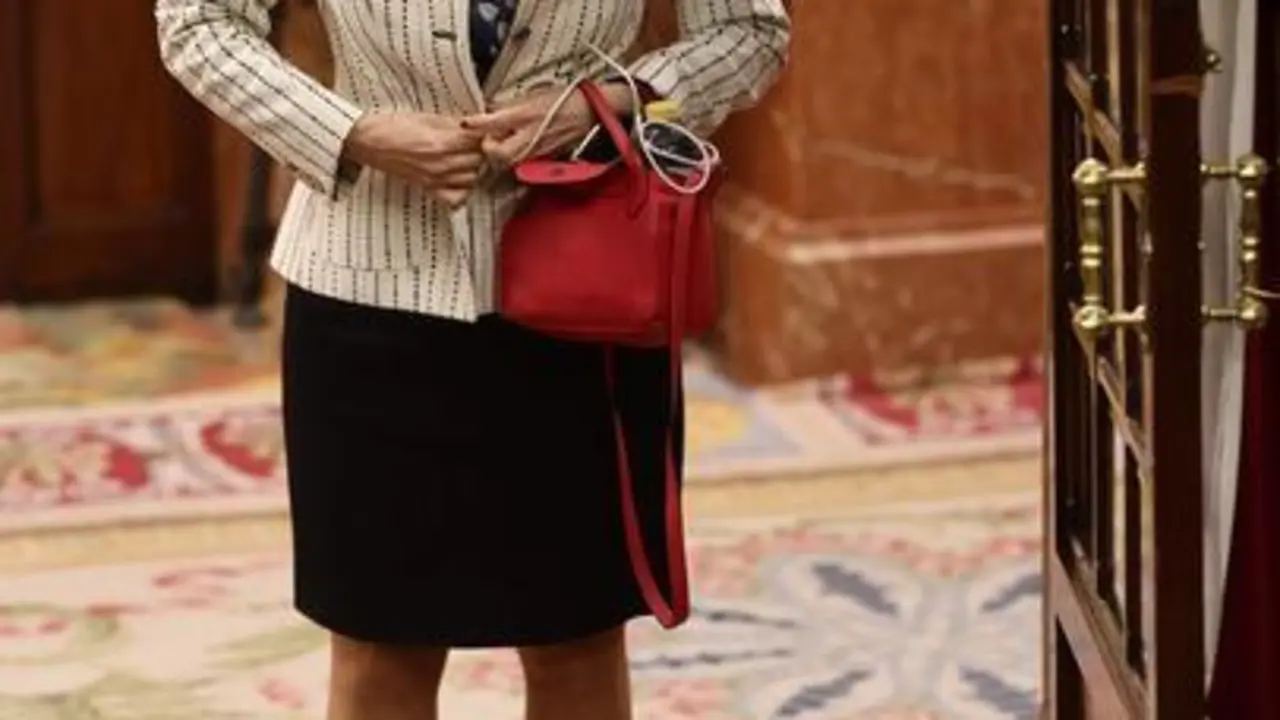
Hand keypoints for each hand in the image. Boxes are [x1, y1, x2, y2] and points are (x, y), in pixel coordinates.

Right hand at [342, 112, 484, 206]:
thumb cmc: (393, 127)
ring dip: (472, 168)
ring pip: (472, 178)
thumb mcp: (428, 117)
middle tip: (473, 143)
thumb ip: (454, 124)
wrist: (369, 142)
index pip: (479, 141)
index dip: (483, 134)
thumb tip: (476, 125)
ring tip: (464, 157)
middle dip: (479, 150)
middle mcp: (441, 164)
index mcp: (442, 142)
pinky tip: (457, 178)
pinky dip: (461, 190)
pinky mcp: (429, 189)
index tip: (482, 131)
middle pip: (479, 160)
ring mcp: (436, 179)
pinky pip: (457, 198)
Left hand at [460, 84, 634, 166]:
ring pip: (509, 161)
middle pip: (498, 153)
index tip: (466, 123)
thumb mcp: (534, 94)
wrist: (591, 112)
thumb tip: (490, 110)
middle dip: (488, 148)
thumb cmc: (563, 98)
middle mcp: (531, 135)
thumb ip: (510, 105)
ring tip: (502, 140)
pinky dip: (514, 156)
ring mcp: (538, 150)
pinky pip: (522, 161)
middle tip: (488, 137)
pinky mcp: (545, 158)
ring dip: (500, 153)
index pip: (493, 123)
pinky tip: (517, 145)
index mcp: (527, 115)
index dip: (476, 124)